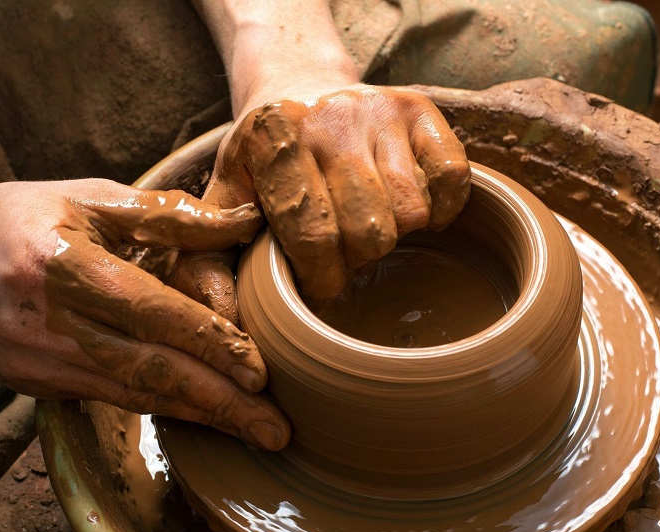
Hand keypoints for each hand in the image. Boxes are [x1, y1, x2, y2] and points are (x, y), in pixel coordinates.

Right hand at [0, 179, 287, 449]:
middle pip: (150, 371)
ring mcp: (37, 362)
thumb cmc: (19, 217)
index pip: (153, 314)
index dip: (210, 345)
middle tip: (275, 430)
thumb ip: (168, 216)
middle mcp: (49, 323)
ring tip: (251, 433)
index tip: (260, 374)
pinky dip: (160, 407)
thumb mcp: (90, 197)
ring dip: (198, 416)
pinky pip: (111, 398)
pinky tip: (199, 415)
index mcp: (63, 264)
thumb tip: (243, 222)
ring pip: (134, 395)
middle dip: (219, 404)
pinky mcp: (35, 384)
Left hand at [204, 84, 470, 303]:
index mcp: (274, 138)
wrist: (297, 86)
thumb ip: (208, 256)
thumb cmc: (263, 158)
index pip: (314, 237)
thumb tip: (225, 317)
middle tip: (344, 255)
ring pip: (411, 212)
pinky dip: (440, 209)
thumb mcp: (224, 197)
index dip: (322, 278)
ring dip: (394, 236)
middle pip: (370, 231)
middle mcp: (330, 117)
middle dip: (357, 260)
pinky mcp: (420, 109)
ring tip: (368, 228)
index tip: (320, 286)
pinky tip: (411, 212)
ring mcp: (380, 109)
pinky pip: (452, 179)